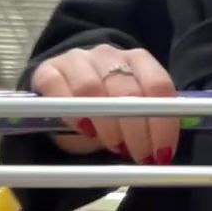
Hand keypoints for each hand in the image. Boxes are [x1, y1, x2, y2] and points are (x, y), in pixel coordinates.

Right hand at [31, 45, 178, 164]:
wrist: (66, 91)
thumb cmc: (106, 109)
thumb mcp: (132, 115)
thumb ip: (148, 124)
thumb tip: (161, 155)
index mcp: (138, 60)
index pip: (158, 85)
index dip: (163, 122)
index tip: (162, 152)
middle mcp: (108, 55)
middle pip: (127, 90)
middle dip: (137, 130)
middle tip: (139, 155)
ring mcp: (77, 60)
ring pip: (92, 88)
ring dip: (107, 124)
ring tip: (114, 145)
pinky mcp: (47, 70)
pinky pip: (58, 88)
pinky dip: (73, 114)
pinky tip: (83, 130)